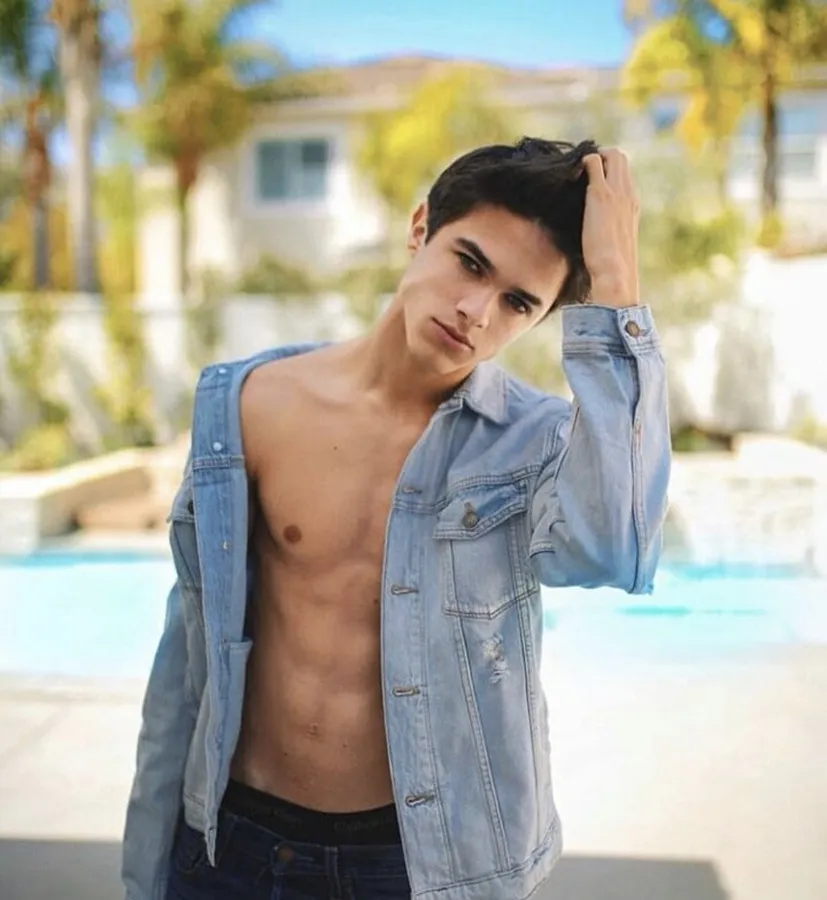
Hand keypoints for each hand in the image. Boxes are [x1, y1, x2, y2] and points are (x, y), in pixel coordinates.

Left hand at [581, 148, 639, 307]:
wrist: (615, 274)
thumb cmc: (612, 269)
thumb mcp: (613, 245)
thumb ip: (607, 233)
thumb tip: (595, 239)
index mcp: (632, 205)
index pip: (624, 174)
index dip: (608, 171)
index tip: (591, 179)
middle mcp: (628, 194)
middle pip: (620, 157)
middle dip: (601, 157)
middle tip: (581, 171)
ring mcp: (615, 192)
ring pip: (611, 154)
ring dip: (592, 156)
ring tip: (575, 171)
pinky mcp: (599, 194)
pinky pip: (592, 162)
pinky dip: (580, 162)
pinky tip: (568, 175)